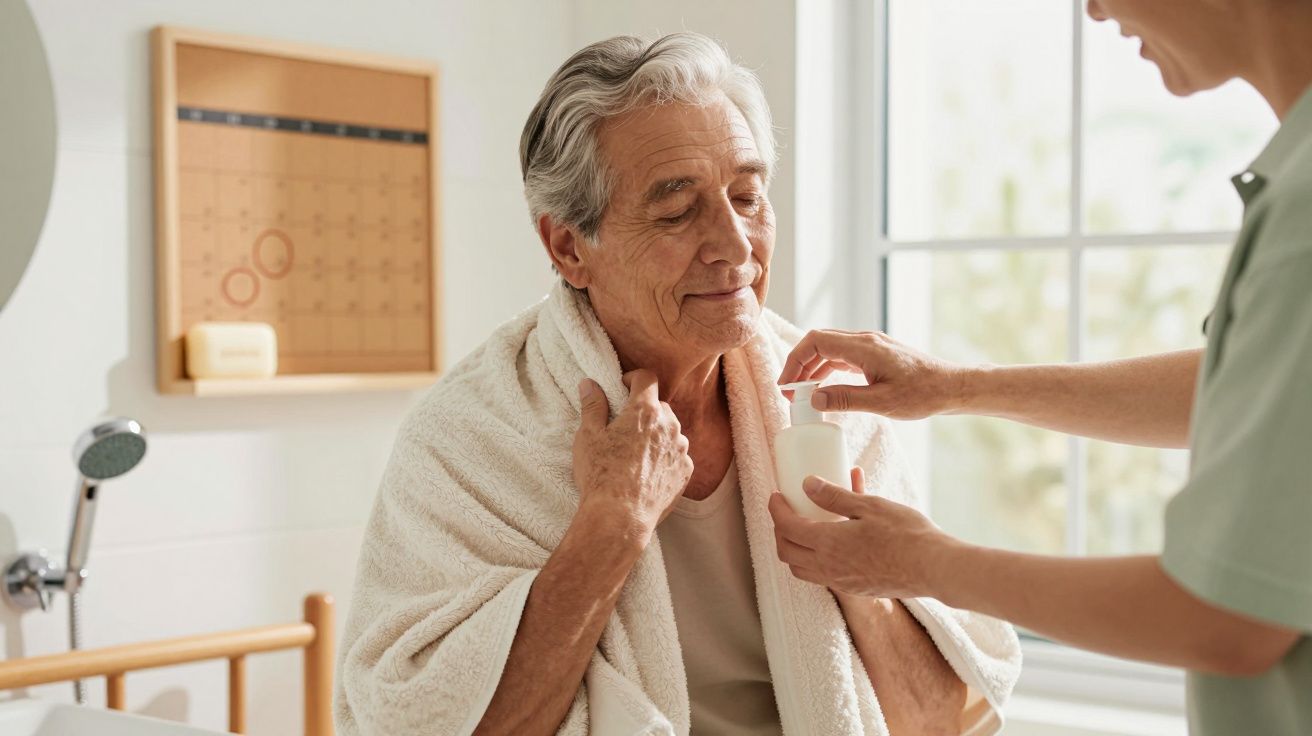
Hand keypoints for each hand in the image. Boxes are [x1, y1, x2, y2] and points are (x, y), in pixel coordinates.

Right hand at [573, 370, 693, 539]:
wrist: (621, 517)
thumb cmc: (601, 474)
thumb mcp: (588, 436)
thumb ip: (592, 405)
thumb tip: (589, 383)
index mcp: (645, 411)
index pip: (646, 377)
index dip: (633, 378)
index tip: (622, 388)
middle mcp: (669, 425)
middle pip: (659, 405)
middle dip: (644, 410)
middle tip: (624, 426)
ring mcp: (681, 449)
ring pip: (671, 431)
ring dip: (656, 434)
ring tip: (634, 452)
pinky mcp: (686, 471)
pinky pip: (677, 455)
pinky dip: (665, 457)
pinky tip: (646, 472)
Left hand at [768, 466, 955, 598]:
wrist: (934, 568)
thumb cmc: (906, 534)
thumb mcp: (870, 505)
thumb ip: (835, 496)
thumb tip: (807, 484)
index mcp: (828, 543)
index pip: (787, 527)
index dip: (776, 510)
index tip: (777, 496)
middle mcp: (828, 567)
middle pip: (786, 553)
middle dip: (779, 531)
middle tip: (786, 512)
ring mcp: (840, 581)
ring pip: (800, 570)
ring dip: (793, 550)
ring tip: (802, 529)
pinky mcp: (853, 589)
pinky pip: (820, 577)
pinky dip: (812, 561)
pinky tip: (829, 545)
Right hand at [778, 329, 968, 419]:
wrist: (950, 386)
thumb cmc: (922, 394)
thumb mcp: (882, 402)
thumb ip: (845, 399)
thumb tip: (813, 398)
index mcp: (864, 347)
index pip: (815, 341)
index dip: (795, 360)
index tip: (787, 384)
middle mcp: (865, 340)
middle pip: (819, 342)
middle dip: (799, 364)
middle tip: (789, 390)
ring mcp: (870, 345)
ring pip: (830, 349)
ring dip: (812, 367)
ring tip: (802, 392)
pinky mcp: (875, 354)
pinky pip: (842, 356)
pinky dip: (827, 369)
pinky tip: (824, 386)